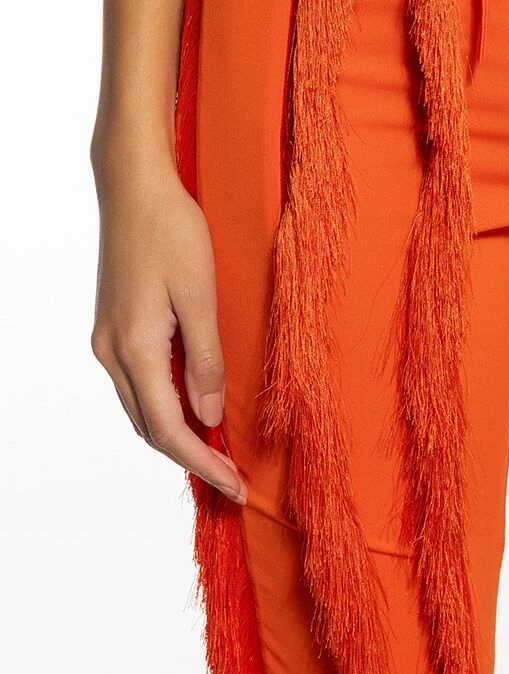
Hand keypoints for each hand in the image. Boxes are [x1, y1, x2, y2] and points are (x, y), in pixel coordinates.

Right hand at [90, 143, 246, 504]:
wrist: (135, 187)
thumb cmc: (172, 231)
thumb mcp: (201, 295)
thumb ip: (206, 360)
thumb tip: (210, 416)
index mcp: (134, 349)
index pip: (168, 429)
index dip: (203, 462)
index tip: (235, 486)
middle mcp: (112, 352)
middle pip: (150, 427)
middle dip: (191, 458)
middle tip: (232, 478)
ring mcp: (108, 340)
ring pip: (142, 408)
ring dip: (178, 433)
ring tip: (219, 451)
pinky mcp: (115, 327)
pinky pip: (140, 383)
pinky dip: (166, 405)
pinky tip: (194, 405)